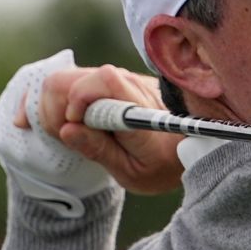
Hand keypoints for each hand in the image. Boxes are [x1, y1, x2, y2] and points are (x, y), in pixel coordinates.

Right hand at [15, 57, 183, 194]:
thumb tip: (66, 129)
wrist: (194, 148)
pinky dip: (62, 101)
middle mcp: (129, 85)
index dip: (78, 101)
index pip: (103, 80)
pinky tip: (66, 122)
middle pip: (73, 78)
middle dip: (55, 106)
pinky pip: (77, 82)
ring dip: (57, 105)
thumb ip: (100, 150)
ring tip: (69, 132)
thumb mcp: (133, 171)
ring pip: (70, 78)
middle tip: (63, 135)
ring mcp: (120, 80)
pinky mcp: (113, 83)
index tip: (72, 129)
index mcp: (138, 108)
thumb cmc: (164, 165)